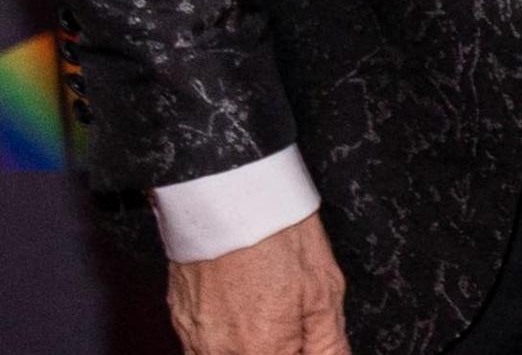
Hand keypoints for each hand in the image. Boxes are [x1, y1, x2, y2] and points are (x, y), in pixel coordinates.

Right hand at [166, 213, 348, 354]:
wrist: (230, 196)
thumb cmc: (280, 236)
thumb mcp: (324, 290)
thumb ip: (329, 343)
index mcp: (262, 350)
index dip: (301, 352)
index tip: (307, 341)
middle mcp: (220, 352)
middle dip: (277, 348)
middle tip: (290, 326)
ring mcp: (194, 338)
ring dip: (253, 346)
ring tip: (267, 314)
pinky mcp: (179, 320)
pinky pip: (202, 347)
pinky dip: (226, 340)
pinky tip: (244, 312)